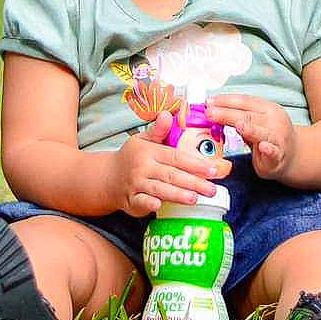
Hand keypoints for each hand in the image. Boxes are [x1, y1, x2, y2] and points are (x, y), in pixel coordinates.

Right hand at [113, 113, 231, 216]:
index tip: (213, 170)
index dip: (195, 164)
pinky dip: (148, 204)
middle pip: (172, 175)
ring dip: (177, 194)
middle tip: (211, 189)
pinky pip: (140, 202)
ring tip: (194, 199)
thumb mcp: (143, 140)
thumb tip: (167, 114)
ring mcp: (137, 184)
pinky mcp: (131, 200)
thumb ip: (159, 131)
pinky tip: (158, 205)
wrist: (108, 177)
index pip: (176, 157)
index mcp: (150, 151)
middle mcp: (144, 168)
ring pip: (159, 189)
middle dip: (193, 183)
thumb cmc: (132, 158)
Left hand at [204, 94, 296, 179]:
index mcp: (266, 108)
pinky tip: (262, 147)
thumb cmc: (269, 136)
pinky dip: (268, 149)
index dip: (226, 100)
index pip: (244, 101)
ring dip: (250, 128)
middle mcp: (273, 120)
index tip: (208, 102)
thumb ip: (238, 117)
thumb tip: (213, 110)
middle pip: (248, 115)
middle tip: (210, 113)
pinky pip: (274, 151)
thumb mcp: (255, 122)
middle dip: (227, 114)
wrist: (294, 154)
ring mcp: (278, 137)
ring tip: (239, 125)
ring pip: (261, 131)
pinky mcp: (279, 155)